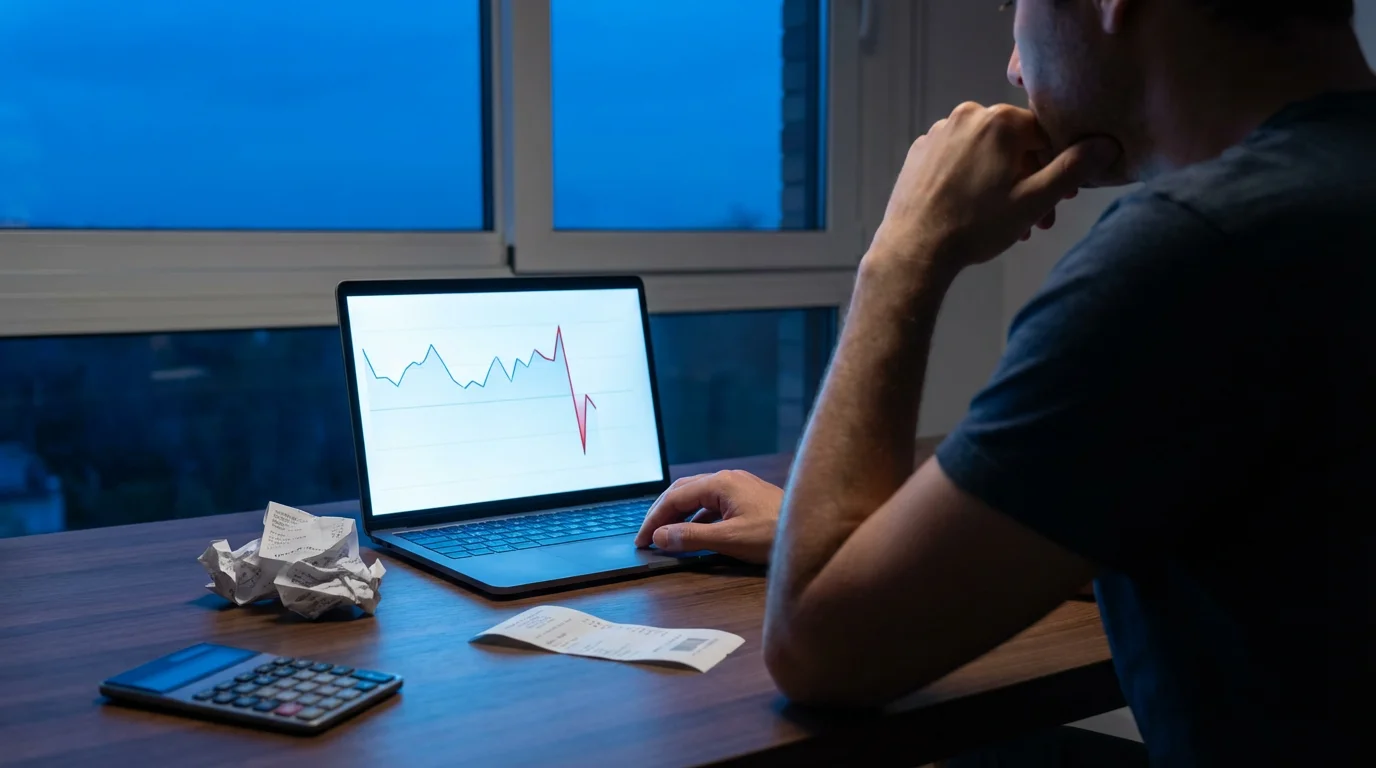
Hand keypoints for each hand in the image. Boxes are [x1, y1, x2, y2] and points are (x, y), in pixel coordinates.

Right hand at [633, 471, 783, 563]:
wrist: (813, 530)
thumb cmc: (775, 534)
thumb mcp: (729, 539)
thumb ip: (691, 537)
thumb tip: (660, 536)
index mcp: (720, 483)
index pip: (674, 497)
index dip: (654, 519)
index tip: (641, 540)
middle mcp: (727, 479)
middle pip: (683, 491)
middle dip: (662, 513)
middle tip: (647, 536)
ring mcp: (738, 487)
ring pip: (697, 497)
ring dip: (679, 516)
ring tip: (666, 536)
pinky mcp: (747, 499)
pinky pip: (712, 505)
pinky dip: (697, 518)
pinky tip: (695, 534)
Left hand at [868, 102, 1120, 274]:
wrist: (913, 249)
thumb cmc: (975, 226)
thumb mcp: (1034, 200)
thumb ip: (1073, 168)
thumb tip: (1106, 144)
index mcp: (999, 121)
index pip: (1046, 133)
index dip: (1060, 165)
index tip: (1063, 198)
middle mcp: (967, 116)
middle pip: (1015, 144)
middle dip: (1032, 181)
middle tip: (1039, 219)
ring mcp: (938, 133)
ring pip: (986, 153)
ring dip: (1005, 184)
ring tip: (1009, 223)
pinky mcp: (920, 152)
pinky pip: (959, 160)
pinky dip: (974, 180)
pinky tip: (976, 211)